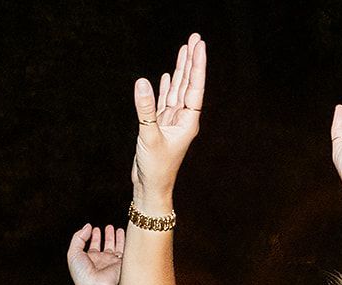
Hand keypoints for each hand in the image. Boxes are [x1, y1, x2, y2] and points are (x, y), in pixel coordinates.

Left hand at [67, 224, 124, 284]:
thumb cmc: (83, 274)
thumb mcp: (73, 253)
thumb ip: (78, 238)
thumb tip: (87, 227)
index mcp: (88, 260)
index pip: (92, 246)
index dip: (93, 237)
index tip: (93, 228)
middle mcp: (101, 261)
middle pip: (105, 246)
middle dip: (107, 236)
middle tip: (108, 227)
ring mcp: (111, 262)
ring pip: (116, 247)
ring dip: (117, 238)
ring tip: (117, 229)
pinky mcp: (120, 263)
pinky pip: (124, 250)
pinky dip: (125, 241)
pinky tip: (124, 234)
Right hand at [130, 32, 206, 206]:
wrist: (151, 188)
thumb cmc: (155, 168)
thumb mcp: (149, 137)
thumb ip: (145, 110)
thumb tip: (142, 83)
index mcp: (188, 121)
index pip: (194, 87)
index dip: (196, 65)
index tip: (199, 46)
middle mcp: (182, 119)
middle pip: (188, 83)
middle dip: (191, 60)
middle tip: (195, 38)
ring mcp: (171, 122)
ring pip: (177, 89)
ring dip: (180, 70)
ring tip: (184, 49)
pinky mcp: (159, 126)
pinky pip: (164, 101)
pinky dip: (166, 88)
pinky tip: (167, 76)